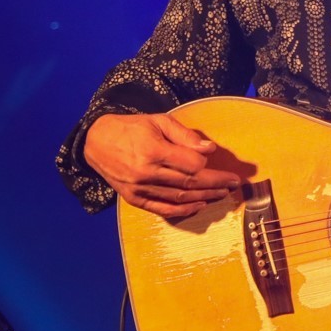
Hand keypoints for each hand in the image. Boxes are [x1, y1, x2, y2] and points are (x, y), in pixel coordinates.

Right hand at [84, 112, 240, 219]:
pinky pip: (163, 208)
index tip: (225, 167)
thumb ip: (184, 135)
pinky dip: (183, 210)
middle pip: (190, 183)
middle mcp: (147, 173)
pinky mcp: (134, 199)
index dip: (211, 167)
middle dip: (216, 185)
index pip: (192, 165)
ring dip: (204, 197)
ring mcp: (140, 188)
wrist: (96, 142)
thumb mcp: (157, 121)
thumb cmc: (130, 128)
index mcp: (153, 151)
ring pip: (179, 197)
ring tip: (222, 194)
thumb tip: (209, 149)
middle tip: (234, 185)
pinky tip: (199, 205)